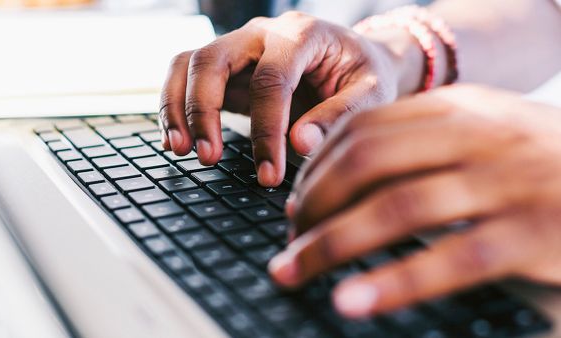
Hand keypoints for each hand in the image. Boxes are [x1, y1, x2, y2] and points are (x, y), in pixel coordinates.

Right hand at [159, 11, 423, 186]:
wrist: (356, 59)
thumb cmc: (365, 74)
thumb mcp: (372, 92)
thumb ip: (339, 116)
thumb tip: (299, 145)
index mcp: (301, 34)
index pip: (271, 80)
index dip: (266, 130)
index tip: (269, 173)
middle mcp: (262, 34)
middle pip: (212, 60)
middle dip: (202, 111)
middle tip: (209, 158)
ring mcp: (240, 47)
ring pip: (189, 64)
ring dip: (178, 108)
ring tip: (181, 150)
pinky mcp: (229, 68)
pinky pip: (187, 78)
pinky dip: (175, 107)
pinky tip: (179, 140)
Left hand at [269, 85, 560, 317]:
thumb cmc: (543, 167)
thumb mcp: (484, 138)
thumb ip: (423, 146)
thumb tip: (341, 176)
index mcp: (462, 108)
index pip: (364, 128)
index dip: (317, 168)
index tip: (295, 203)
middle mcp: (481, 135)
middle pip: (367, 161)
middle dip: (313, 203)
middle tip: (289, 239)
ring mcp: (509, 182)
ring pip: (396, 207)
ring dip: (332, 243)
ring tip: (294, 271)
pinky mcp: (535, 234)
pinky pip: (449, 259)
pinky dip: (393, 282)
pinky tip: (352, 301)